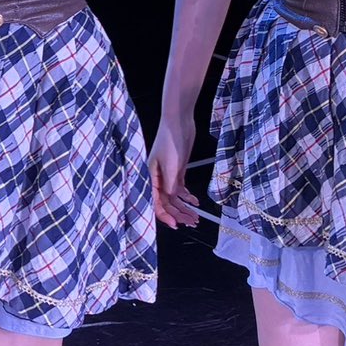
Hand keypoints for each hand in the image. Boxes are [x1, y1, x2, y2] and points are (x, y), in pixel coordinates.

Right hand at [149, 111, 202, 229]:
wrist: (178, 121)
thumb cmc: (169, 139)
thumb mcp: (171, 164)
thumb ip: (170, 183)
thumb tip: (171, 198)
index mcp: (150, 177)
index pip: (156, 202)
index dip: (165, 215)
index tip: (176, 224)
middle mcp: (158, 178)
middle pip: (167, 202)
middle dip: (179, 213)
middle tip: (191, 221)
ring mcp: (168, 175)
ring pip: (174, 197)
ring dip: (184, 207)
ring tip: (195, 216)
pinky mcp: (177, 170)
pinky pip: (180, 188)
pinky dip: (187, 196)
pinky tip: (195, 202)